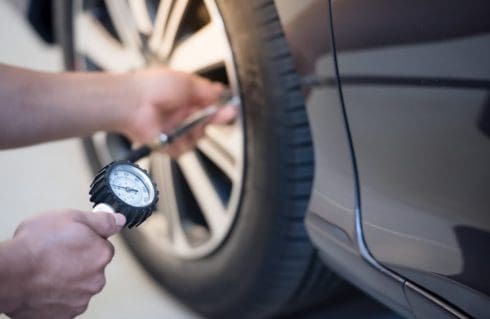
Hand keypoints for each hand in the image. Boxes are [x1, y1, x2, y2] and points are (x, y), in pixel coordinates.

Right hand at [5, 210, 125, 318]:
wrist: (10, 273)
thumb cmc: (35, 246)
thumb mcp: (72, 218)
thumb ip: (101, 221)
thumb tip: (119, 220)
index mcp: (101, 255)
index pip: (102, 246)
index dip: (85, 240)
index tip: (71, 240)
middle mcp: (96, 280)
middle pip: (92, 267)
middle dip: (78, 261)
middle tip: (56, 255)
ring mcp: (80, 299)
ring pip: (79, 285)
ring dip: (68, 279)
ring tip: (46, 270)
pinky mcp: (64, 315)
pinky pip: (65, 302)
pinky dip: (57, 296)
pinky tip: (44, 286)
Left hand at [121, 68, 236, 156]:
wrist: (131, 104)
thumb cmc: (152, 87)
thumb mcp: (185, 81)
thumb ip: (205, 88)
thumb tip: (220, 90)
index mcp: (187, 97)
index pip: (210, 105)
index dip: (222, 109)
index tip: (231, 109)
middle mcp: (182, 114)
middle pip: (206, 123)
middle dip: (212, 120)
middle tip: (214, 116)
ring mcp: (175, 129)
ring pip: (197, 138)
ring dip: (193, 131)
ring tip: (183, 122)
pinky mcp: (168, 143)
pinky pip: (183, 149)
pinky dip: (179, 142)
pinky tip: (172, 133)